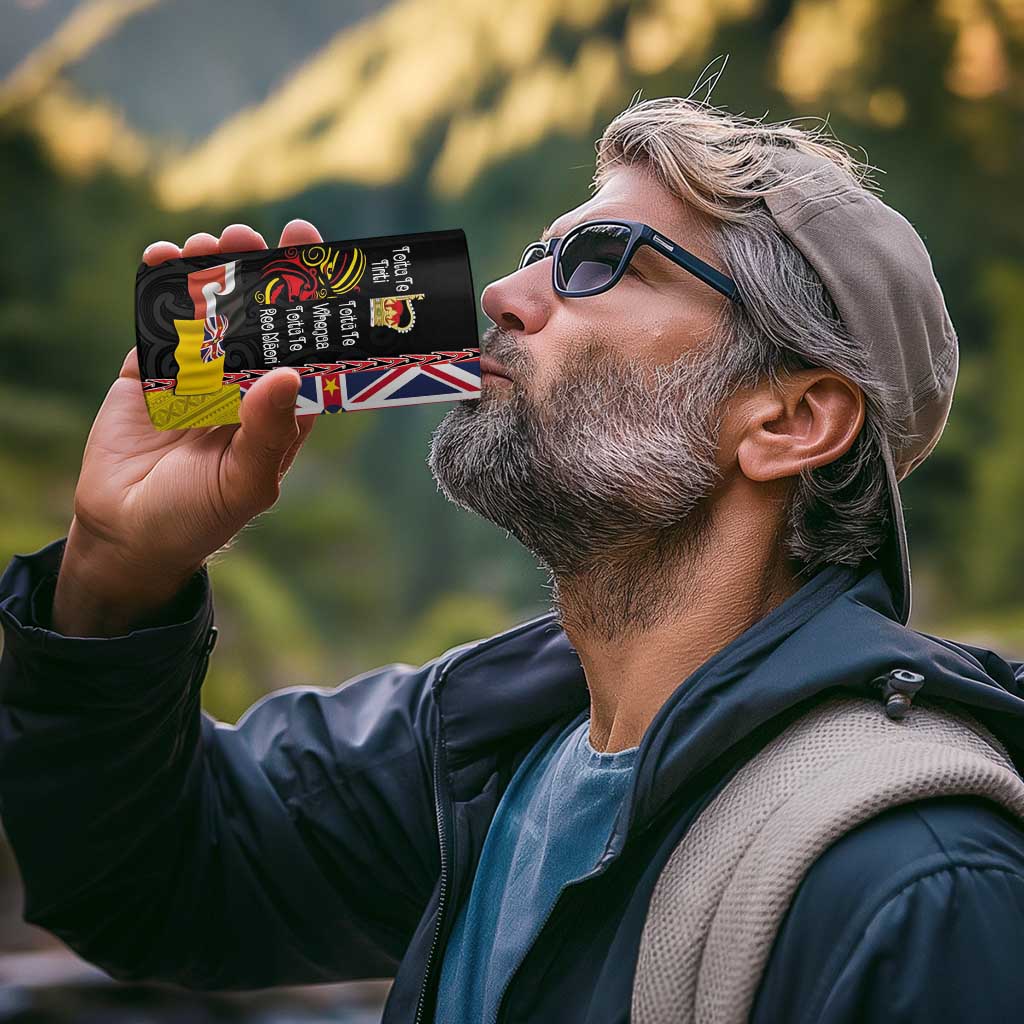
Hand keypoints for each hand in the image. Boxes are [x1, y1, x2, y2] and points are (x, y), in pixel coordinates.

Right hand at [52, 220, 323, 636]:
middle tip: (253, 235)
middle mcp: (245, 383)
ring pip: (210, 310)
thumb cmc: (200, 517)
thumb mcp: (244, 482)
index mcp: (280, 407)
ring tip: (209, 243)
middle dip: (257, 272)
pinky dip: (158, 287)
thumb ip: (268, 432)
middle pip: (259, 316)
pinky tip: (161, 257)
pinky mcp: (151, 370)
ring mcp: (197, 373)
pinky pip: (158, 321)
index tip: (313, 255)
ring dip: (210, 271)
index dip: (311, 302)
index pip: (305, 345)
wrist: (127, 533)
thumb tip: (288, 374)